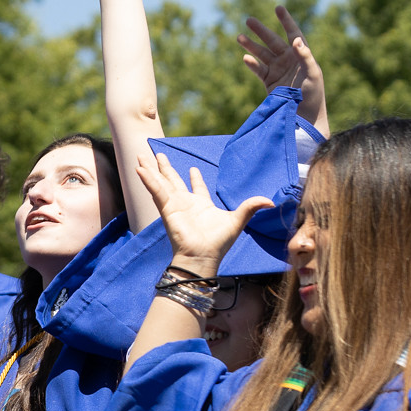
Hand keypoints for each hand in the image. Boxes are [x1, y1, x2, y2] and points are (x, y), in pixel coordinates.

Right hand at [133, 149, 271, 274]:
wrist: (203, 256)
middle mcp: (185, 204)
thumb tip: (271, 202)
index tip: (194, 168)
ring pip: (160, 182)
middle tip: (157, 154)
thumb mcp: (238, 220)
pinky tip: (139, 168)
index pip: (196, 188)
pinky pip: (156, 189)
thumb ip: (251, 207)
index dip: (195, 178)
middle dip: (165, 168)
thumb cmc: (219, 243)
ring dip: (151, 168)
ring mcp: (174, 205)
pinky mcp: (166, 208)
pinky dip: (148, 178)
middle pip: (173, 180)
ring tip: (140, 154)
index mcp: (201, 205)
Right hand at [238, 6, 328, 137]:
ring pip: (262, 53)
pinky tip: (245, 58)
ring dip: (251, 45)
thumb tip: (295, 40)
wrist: (304, 116)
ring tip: (239, 36)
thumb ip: (304, 56)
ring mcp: (278, 70)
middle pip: (272, 41)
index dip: (286, 20)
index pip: (293, 33)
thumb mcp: (313, 73)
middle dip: (261, 30)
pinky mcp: (269, 82)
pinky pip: (259, 69)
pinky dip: (252, 64)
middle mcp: (288, 60)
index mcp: (301, 55)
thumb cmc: (313, 94)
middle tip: (248, 20)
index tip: (278, 8)